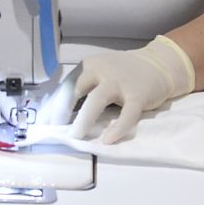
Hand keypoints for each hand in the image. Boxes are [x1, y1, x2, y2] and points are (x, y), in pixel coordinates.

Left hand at [54, 37, 195, 143]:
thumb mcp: (100, 73)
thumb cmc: (124, 73)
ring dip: (83, 120)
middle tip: (55, 129)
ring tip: (75, 136)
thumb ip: (83, 88)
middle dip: (61, 111)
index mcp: (89, 66)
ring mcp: (120, 82)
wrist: (159, 64)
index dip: (52, 106)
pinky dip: (117, 129)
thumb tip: (59, 112)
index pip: (65, 86)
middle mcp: (102, 70)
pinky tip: (107, 140)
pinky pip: (127, 114)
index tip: (44, 123)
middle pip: (75, 90)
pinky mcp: (138, 95)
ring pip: (96, 101)